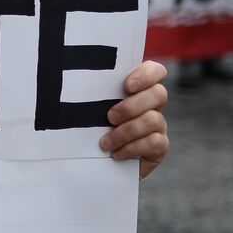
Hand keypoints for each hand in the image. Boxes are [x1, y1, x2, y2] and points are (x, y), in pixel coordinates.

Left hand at [100, 60, 168, 178]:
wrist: (94, 162)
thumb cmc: (89, 128)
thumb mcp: (89, 108)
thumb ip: (91, 93)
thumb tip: (73, 81)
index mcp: (138, 89)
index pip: (155, 71)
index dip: (146, 75)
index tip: (127, 86)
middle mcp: (152, 105)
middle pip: (159, 94)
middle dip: (131, 106)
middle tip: (110, 118)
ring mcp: (158, 125)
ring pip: (153, 119)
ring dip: (125, 132)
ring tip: (105, 142)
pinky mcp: (159, 147)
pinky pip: (155, 143)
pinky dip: (132, 148)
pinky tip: (116, 154)